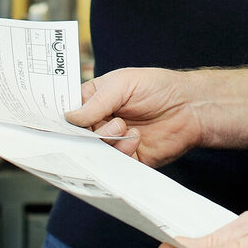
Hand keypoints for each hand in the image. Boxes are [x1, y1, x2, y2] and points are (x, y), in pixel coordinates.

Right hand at [66, 67, 204, 167]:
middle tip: (111, 123)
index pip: (68, 113)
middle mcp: (100, 122)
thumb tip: (70, 117)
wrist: (190, 108)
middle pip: (77, 136)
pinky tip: (136, 139)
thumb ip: (96, 101)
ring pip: (93, 151)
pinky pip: (113, 164)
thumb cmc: (158, 88)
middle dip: (87, 132)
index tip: (57, 125)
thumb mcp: (123, 84)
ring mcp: (112, 142)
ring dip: (107, 140)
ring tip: (125, 128)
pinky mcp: (127, 159)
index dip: (62, 120)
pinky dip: (121, 153)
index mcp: (94, 100)